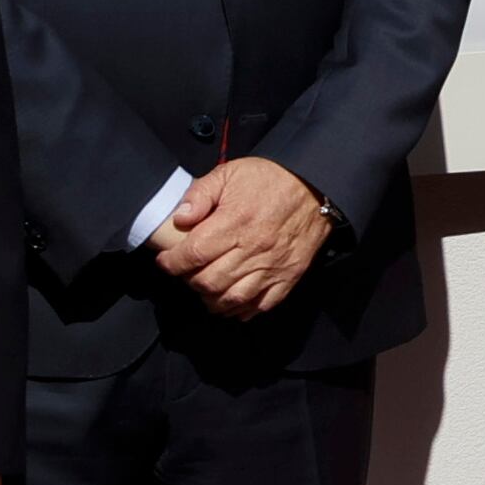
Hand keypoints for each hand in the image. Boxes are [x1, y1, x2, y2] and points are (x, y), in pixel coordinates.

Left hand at [152, 156, 332, 317]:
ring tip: (206, 289)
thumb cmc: (271, 179)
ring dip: (211, 299)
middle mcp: (253, 248)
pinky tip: (231, 302)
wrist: (318, 186)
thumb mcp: (230, 173)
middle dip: (189, 281)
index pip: (192, 255)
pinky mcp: (289, 276)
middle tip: (187, 272)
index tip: (167, 260)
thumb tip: (180, 219)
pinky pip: (261, 305)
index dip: (171, 263)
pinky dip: (242, 310)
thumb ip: (200, 194)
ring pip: (231, 299)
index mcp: (235, 222)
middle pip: (208, 282)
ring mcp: (273, 266)